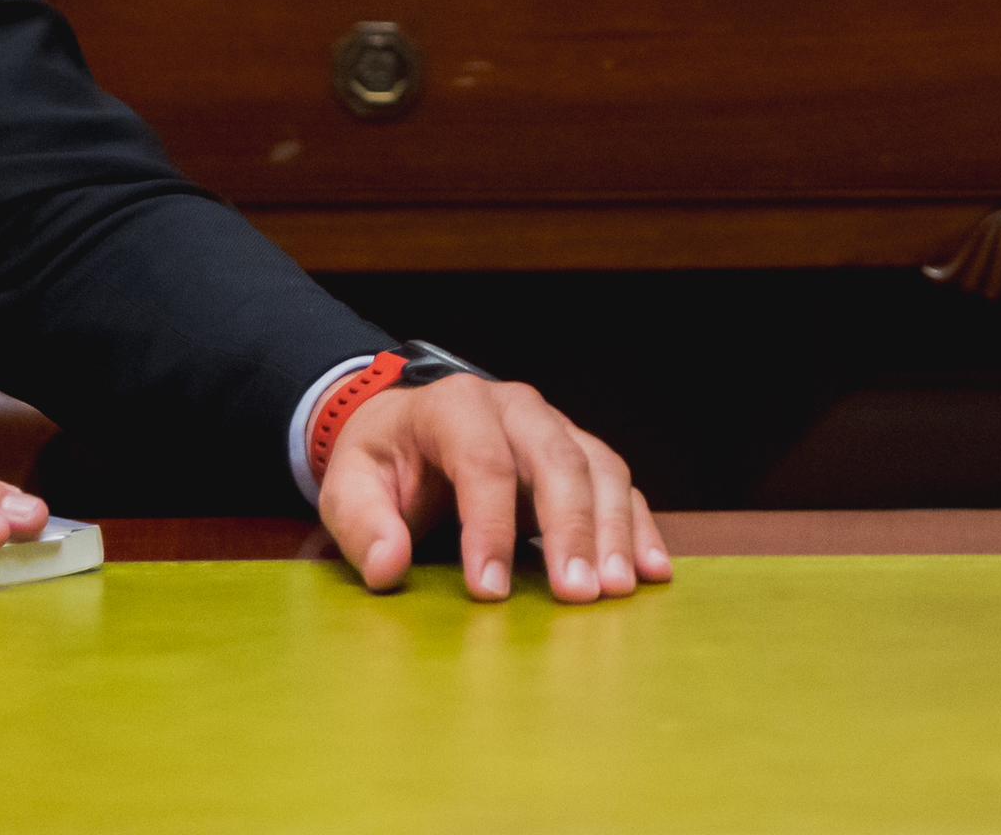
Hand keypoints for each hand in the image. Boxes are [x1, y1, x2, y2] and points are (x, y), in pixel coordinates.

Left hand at [318, 373, 669, 603]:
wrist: (407, 430)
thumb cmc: (383, 462)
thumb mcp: (349, 485)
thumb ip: (362, 524)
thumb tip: (387, 566)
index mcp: (455, 406)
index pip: (481, 461)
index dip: (488, 526)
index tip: (488, 592)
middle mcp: (516, 407)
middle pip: (556, 459)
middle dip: (570, 528)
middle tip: (576, 595)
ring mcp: (554, 427)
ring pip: (599, 468)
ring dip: (613, 530)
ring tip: (616, 590)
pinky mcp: (578, 454)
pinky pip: (619, 484)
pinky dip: (639, 526)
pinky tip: (651, 570)